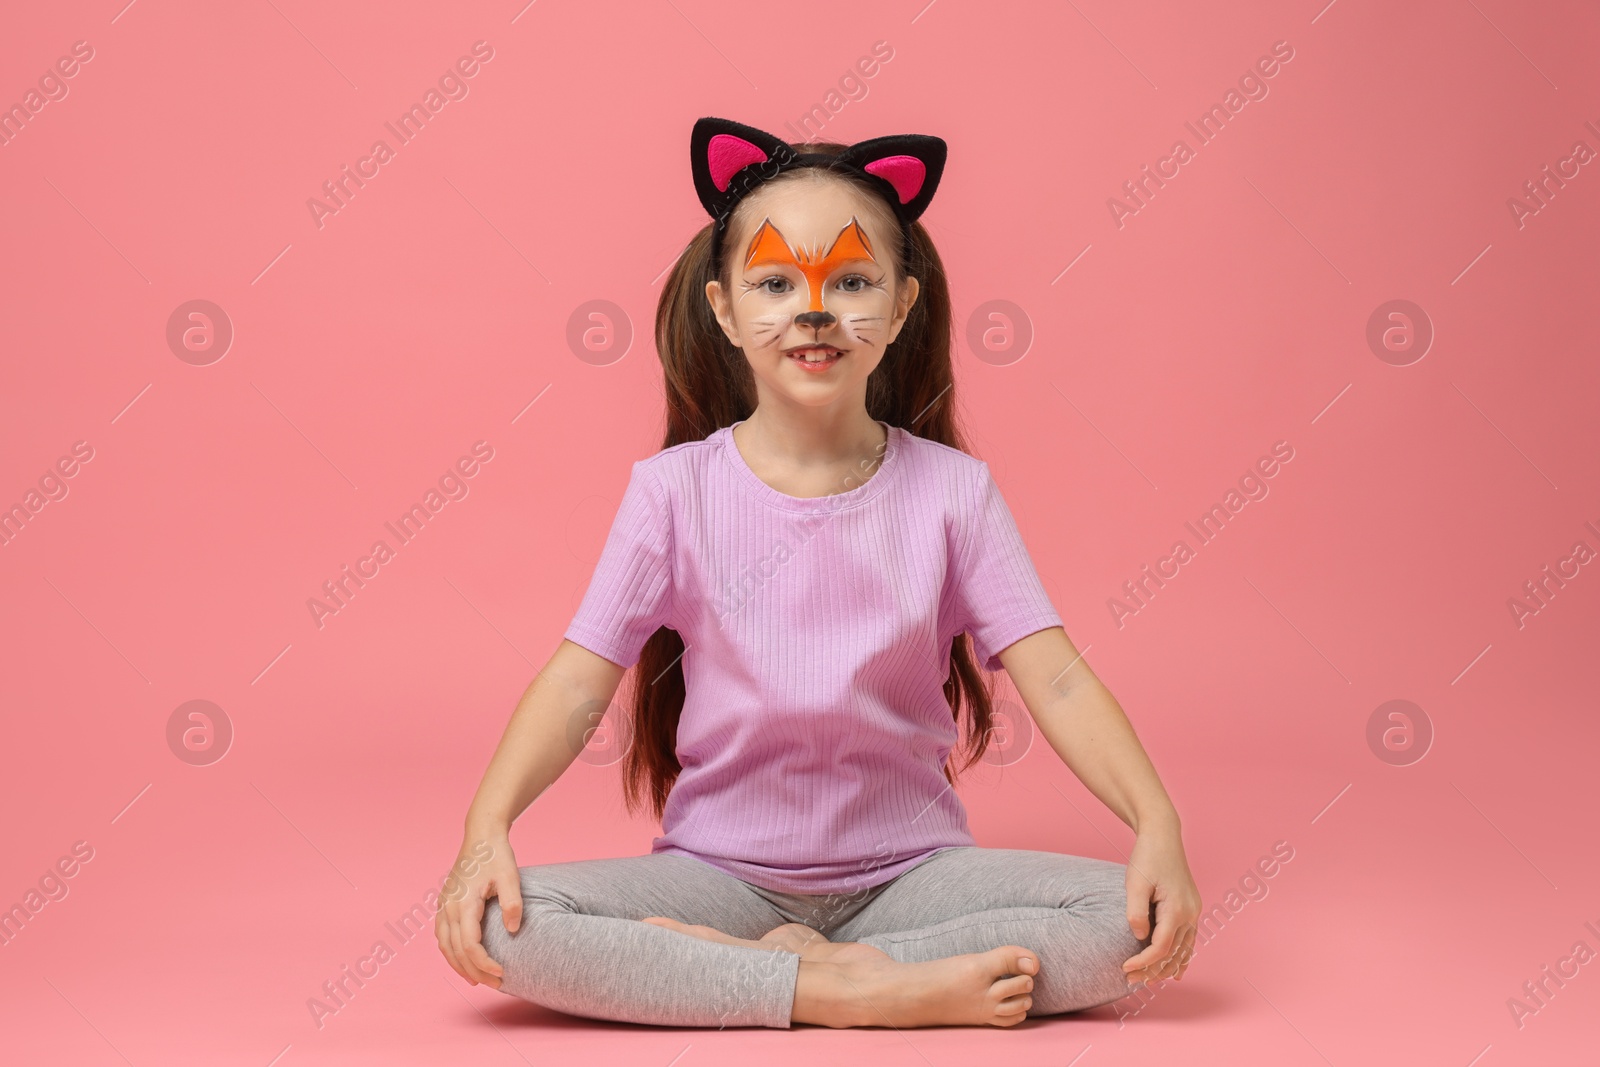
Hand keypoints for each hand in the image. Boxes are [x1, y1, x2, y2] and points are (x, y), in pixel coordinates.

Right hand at [434, 829, 521, 989]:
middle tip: (495, 984)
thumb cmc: (496, 854)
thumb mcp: (510, 875)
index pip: (470, 944)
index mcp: (463, 902)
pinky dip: (450, 952)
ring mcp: (443, 905)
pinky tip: (463, 960)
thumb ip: (512, 902)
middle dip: (474, 971)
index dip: (484, 963)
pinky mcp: (444, 903)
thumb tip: (513, 931)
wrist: (481, 835)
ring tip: (476, 980)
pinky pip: (442, 935)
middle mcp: (448, 907)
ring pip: (444, 945)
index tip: (502, 973)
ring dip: (459, 965)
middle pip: (456, 950)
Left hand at [1121, 825, 1200, 985]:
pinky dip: (1181, 956)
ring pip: (1184, 950)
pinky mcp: (1191, 907)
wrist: (1163, 835)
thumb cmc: (1147, 857)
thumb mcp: (1135, 883)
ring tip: (1148, 980)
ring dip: (1167, 967)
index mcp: (1177, 910)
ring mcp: (1194, 911)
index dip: (1143, 963)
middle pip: (1174, 954)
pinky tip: (1175, 971)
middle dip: (1153, 970)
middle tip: (1131, 981)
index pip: (1161, 948)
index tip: (1125, 970)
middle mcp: (1190, 914)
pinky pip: (1189, 940)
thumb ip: (1136, 912)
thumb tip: (1140, 937)